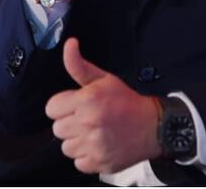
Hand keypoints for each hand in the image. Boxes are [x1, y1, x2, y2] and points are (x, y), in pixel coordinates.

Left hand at [45, 38, 161, 174]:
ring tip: (94, 133)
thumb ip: (78, 65)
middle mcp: (89, 122)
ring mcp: (94, 144)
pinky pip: (78, 162)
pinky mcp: (99, 162)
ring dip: (77, 141)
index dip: (62, 106)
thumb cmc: (127, 102)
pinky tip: (99, 145)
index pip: (51, 108)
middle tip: (88, 119)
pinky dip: (87, 156)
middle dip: (70, 123)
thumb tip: (69, 44)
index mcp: (87, 99)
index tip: (75, 106)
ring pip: (66, 147)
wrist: (154, 126)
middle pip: (57, 129)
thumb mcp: (104, 78)